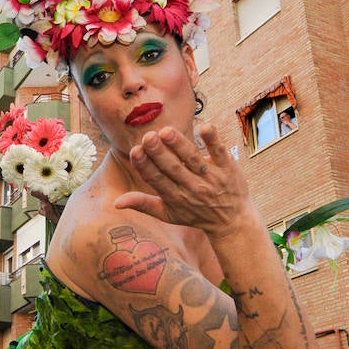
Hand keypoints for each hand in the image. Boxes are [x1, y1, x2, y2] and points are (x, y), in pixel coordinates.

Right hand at [113, 125, 248, 234]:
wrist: (232, 221)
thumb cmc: (195, 214)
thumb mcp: (168, 214)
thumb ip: (143, 204)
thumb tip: (116, 203)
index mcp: (174, 197)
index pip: (156, 180)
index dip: (145, 166)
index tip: (134, 151)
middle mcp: (192, 188)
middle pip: (173, 168)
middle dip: (159, 153)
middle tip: (148, 137)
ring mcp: (211, 178)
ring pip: (192, 159)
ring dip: (179, 145)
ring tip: (166, 131)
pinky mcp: (227, 168)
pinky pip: (219, 152)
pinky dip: (213, 140)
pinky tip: (205, 127)